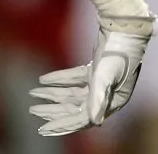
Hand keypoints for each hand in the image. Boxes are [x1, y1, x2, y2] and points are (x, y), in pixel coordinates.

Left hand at [29, 14, 155, 135]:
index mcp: (111, 102)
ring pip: (72, 94)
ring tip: (33, 93)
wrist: (124, 29)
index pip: (83, 120)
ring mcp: (100, 83)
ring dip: (53, 94)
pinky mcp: (94, 70)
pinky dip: (59, 80)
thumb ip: (98, 99)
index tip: (43, 128)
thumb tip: (93, 122)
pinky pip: (73, 79)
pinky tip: (43, 79)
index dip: (63, 124)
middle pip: (75, 108)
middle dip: (53, 111)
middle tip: (32, 111)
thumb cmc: (118, 54)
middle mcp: (106, 96)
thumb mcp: (105, 76)